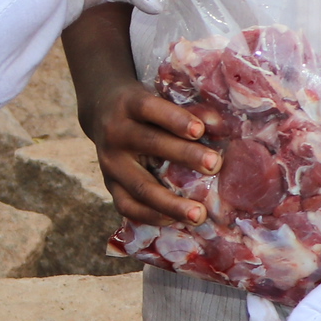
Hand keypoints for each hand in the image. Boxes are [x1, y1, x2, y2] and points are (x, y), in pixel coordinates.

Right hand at [78, 57, 220, 225]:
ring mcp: (109, 162)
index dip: (174, 119)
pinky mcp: (109, 185)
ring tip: (199, 214)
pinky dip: (151, 216)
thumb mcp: (160, 99)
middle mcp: (114, 132)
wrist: (101, 113)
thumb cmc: (145, 108)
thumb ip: (189, 110)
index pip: (150, 109)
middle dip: (184, 155)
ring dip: (170, 202)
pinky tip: (174, 221)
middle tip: (214, 165)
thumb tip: (219, 127)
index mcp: (128, 104)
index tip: (199, 130)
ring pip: (139, 185)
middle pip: (149, 144)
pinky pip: (127, 206)